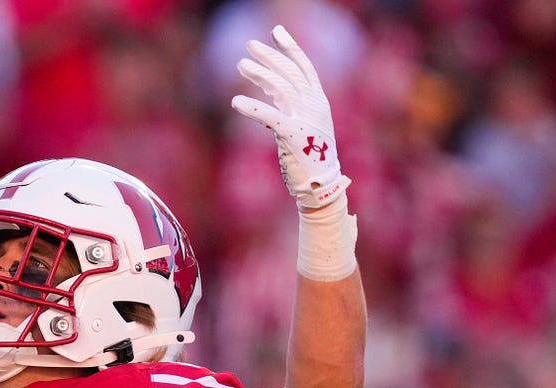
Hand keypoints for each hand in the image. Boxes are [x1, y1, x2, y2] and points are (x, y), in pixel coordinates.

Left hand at [231, 26, 347, 209]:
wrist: (321, 187)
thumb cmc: (307, 157)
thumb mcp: (298, 123)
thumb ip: (286, 103)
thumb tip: (269, 84)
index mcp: (319, 102)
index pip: (305, 67)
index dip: (290, 48)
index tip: (277, 32)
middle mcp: (315, 106)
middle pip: (290, 73)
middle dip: (270, 57)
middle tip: (249, 46)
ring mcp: (306, 120)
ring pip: (282, 88)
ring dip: (260, 74)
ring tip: (240, 65)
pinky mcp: (293, 136)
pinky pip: (271, 116)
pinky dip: (253, 108)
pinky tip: (235, 102)